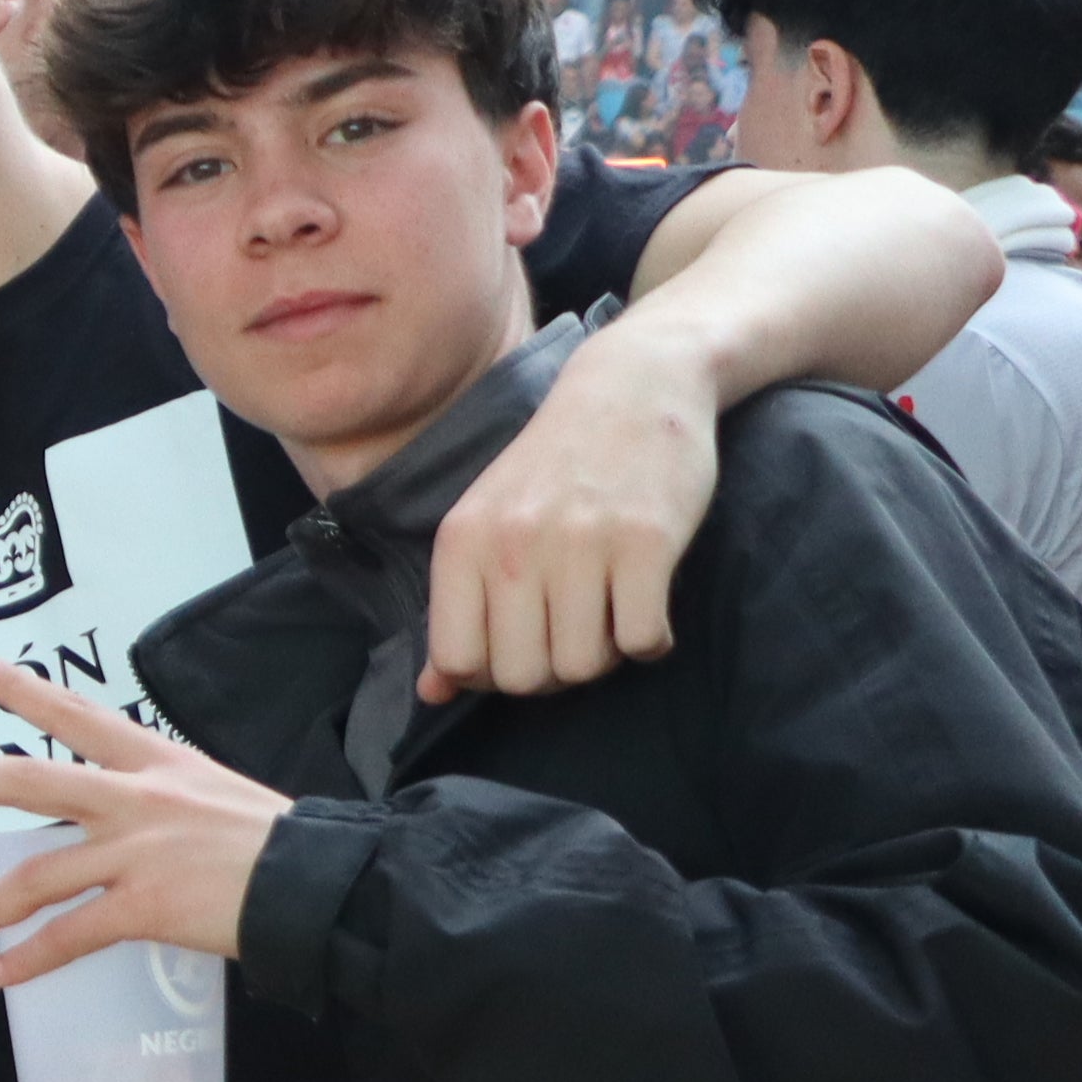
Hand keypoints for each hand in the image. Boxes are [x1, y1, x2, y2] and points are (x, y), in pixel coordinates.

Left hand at [0, 650, 288, 979]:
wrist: (322, 886)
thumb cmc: (275, 845)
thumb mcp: (212, 794)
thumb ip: (157, 799)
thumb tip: (122, 822)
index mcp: (154, 760)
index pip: (71, 713)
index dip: (13, 686)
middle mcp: (136, 796)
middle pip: (26, 778)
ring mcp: (137, 851)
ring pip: (38, 874)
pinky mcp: (145, 905)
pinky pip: (70, 935)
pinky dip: (29, 958)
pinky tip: (1, 975)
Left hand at [423, 315, 719, 700]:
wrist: (633, 386)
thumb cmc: (555, 468)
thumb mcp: (486, 525)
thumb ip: (457, 608)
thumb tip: (431, 695)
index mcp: (461, 542)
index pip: (457, 661)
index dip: (492, 672)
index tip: (520, 641)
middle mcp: (513, 543)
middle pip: (522, 677)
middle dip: (552, 671)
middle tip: (572, 629)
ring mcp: (581, 541)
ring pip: (584, 666)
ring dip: (604, 655)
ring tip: (609, 609)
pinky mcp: (648, 541)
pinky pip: (643, 640)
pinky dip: (650, 640)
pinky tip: (646, 602)